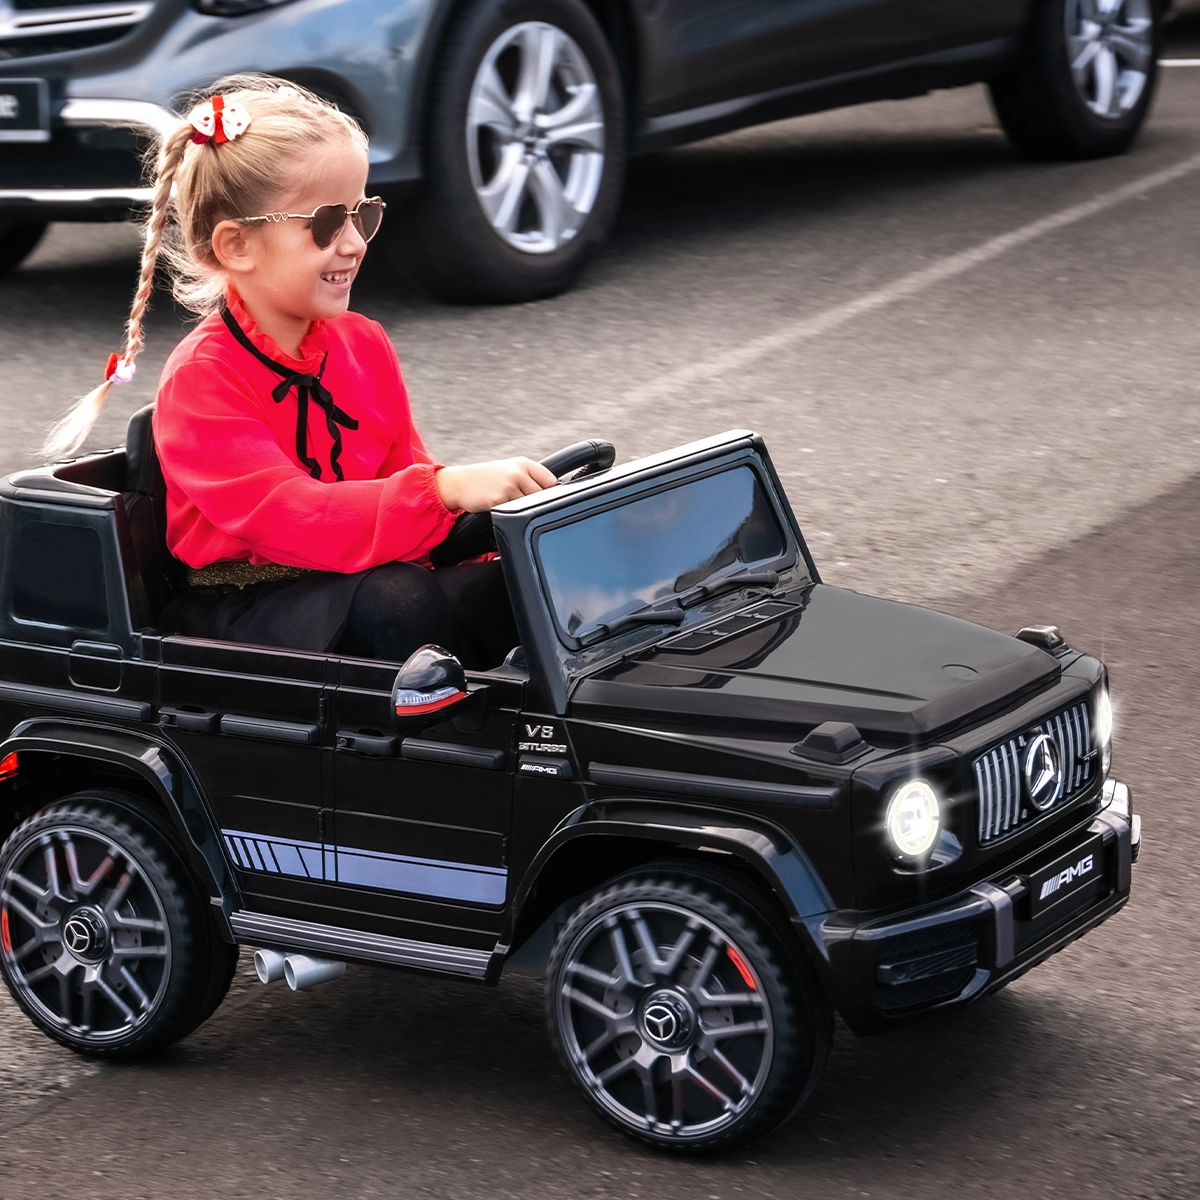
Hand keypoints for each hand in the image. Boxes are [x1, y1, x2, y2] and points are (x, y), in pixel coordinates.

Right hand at [434, 457, 557, 511]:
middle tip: (522, 505)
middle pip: (544, 497)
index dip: (549, 493)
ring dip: (524, 511)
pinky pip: (516, 514)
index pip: (551, 481)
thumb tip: (553, 494)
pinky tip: (501, 508)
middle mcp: (518, 473)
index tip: (543, 500)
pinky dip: (511, 515)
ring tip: (509, 505)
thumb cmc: (486, 479)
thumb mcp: (510, 470)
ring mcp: (509, 487)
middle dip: (536, 504)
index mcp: (524, 464)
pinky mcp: (500, 501)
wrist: (459, 483)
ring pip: (530, 507)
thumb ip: (530, 478)